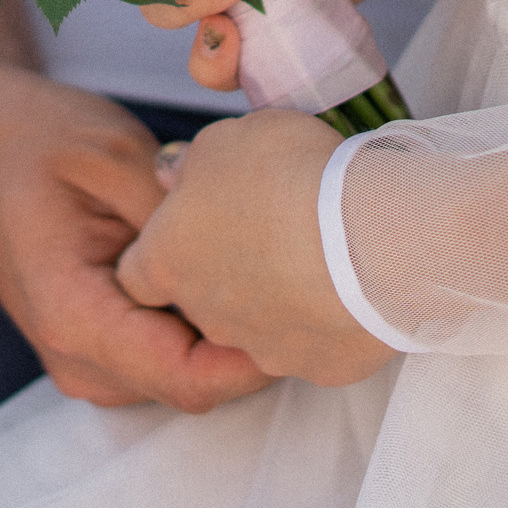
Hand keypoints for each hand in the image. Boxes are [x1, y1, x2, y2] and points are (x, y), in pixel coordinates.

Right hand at [0, 62, 272, 411]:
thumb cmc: (35, 140)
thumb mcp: (113, 155)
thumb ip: (175, 216)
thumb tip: (250, 253)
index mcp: (74, 317)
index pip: (188, 378)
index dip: (259, 354)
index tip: (307, 300)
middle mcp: (78, 359)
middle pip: (197, 385)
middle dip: (256, 340)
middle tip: (305, 271)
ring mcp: (88, 361)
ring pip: (191, 376)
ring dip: (234, 331)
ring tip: (271, 260)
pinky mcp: (102, 348)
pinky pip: (173, 355)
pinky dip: (208, 322)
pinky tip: (232, 263)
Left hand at [116, 109, 394, 385]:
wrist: (370, 232)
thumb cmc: (287, 175)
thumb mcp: (225, 141)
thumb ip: (190, 164)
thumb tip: (174, 178)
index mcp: (166, 259)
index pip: (137, 274)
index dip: (164, 251)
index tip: (193, 231)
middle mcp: (205, 313)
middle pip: (202, 299)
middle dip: (228, 272)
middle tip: (270, 230)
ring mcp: (262, 347)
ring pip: (259, 326)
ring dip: (278, 296)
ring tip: (318, 254)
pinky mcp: (319, 366)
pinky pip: (317, 342)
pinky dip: (328, 319)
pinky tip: (352, 284)